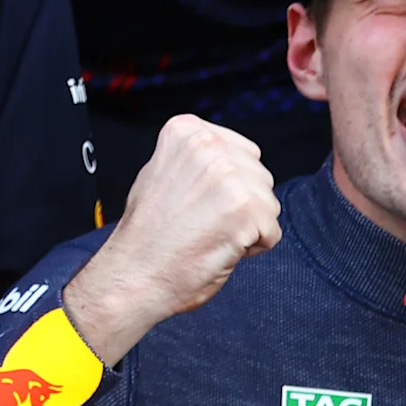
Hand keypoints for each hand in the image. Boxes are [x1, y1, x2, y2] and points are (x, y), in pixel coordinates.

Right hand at [63, 116, 281, 364]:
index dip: (228, 187)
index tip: (196, 201)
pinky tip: (217, 248)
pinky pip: (272, 232)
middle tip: (201, 222)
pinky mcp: (246, 208)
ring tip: (207, 234)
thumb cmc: (148, 233)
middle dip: (242, 205)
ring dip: (247, 227)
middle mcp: (209, 145)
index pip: (245, 154)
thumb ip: (198, 159)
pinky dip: (252, 248)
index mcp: (188, 131)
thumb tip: (229, 156)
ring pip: (269, 205)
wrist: (133, 274)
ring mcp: (228, 175)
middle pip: (260, 179)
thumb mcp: (163, 172)